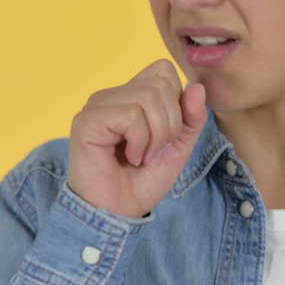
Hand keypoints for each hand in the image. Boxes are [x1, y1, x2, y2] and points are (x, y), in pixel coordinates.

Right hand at [67, 59, 207, 218]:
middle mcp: (111, 96)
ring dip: (156, 136)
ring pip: (148, 97)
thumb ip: (191, 118)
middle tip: (154, 152)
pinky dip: (140, 142)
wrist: (118, 214)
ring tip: (142, 157)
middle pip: (161, 83)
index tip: (166, 137)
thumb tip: (197, 87)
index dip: (176, 103)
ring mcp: (97, 106)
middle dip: (170, 124)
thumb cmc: (141, 182)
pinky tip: (129, 158)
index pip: (163, 70)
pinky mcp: (87, 121)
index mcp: (130, 96)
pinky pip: (131, 115)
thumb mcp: (178, 148)